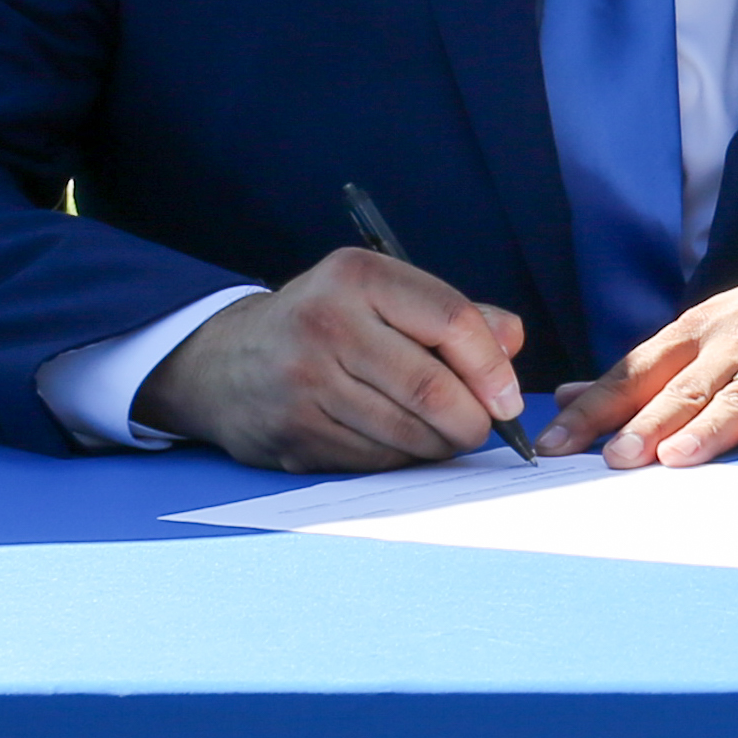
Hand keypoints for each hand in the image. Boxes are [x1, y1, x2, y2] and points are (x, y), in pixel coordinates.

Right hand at [137, 250, 530, 469]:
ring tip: (444, 435)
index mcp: (355, 277)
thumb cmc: (327, 325)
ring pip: (407, 433)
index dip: (493, 367)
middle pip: (432, 388)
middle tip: (483, 428)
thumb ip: (455, 316)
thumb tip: (511, 341)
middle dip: (473, 420)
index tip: (508, 398)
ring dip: (442, 445)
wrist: (225, 362)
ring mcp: (304, 382)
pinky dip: (404, 460)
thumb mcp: (382, 298)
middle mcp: (325, 323)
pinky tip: (401, 444)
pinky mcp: (294, 432)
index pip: (450, 321)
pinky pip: (376, 460)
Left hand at [546, 240, 737, 465]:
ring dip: (710, 427)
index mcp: (697, 333)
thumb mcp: (704, 329)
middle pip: (685, 389)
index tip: (555, 443)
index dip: (597, 409)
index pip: (636, 372)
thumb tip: (571, 396)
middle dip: (648, 423)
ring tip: (678, 457)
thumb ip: (641, 370)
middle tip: (615, 459)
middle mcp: (736, 344)